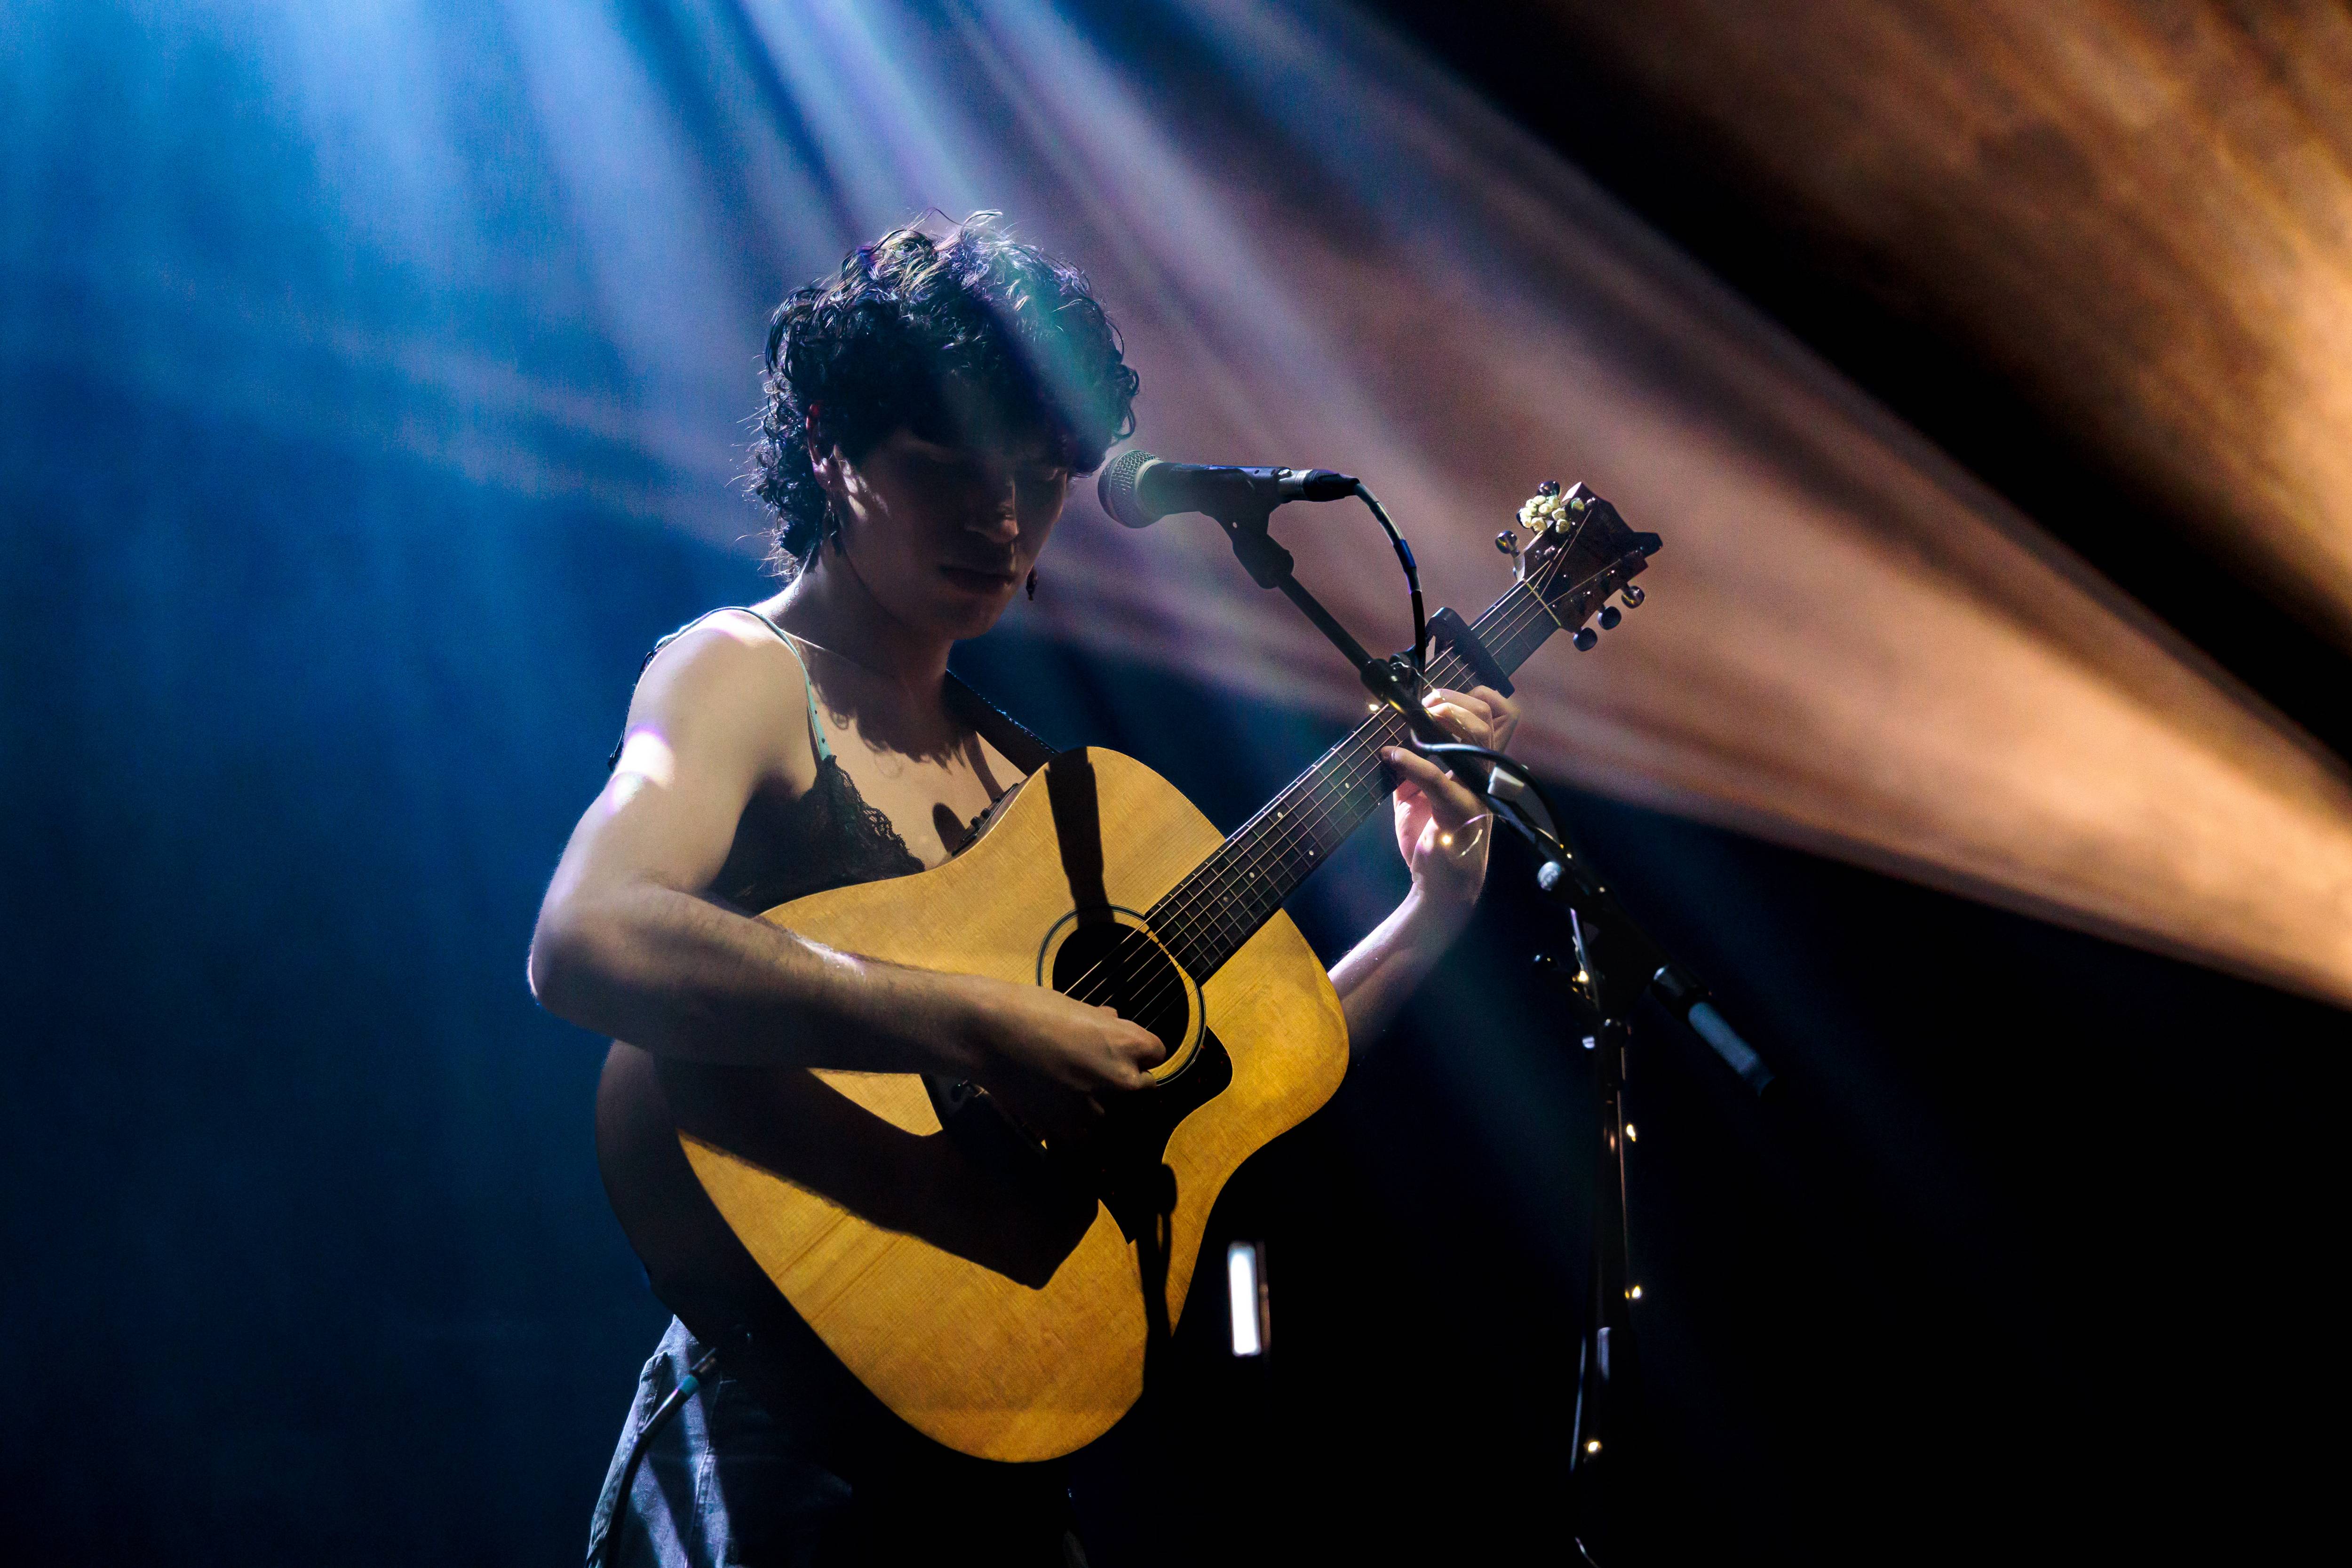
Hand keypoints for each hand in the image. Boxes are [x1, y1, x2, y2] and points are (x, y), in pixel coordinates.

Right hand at [956, 975, 1164, 1140]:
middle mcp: (1123, 1081)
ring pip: (1117, 1117)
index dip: (1137, 1052)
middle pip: (1145, 1090)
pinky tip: (1059, 1110)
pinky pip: (1088, 1137)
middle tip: (1097, 1075)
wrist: (986, 1035)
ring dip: (1102, 1108)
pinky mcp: (1069, 1133)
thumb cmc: (1030, 1010)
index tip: (1119, 1051)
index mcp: (1131, 1044)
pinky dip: (1078, 1128)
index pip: (1157, 1054)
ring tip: (1073, 1093)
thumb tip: (1113, 1021)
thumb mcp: (1078, 1008)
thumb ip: (1104, 1024)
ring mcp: (1098, 1111)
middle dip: (1126, 1082)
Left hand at [1385, 683, 1518, 911]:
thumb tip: (1390, 733)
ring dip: (1443, 719)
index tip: (1438, 700)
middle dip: (1453, 701)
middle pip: (1488, 717)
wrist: (1438, 884)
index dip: (1474, 697)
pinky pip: (1437, 778)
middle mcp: (1484, 773)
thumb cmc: (1431, 835)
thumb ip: (1411, 761)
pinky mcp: (1459, 810)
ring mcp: (1477, 789)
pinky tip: (1390, 756)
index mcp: (1478, 765)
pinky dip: (1411, 762)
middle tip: (1424, 708)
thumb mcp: (1416, 791)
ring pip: (1479, 736)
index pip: (1498, 716)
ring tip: (1413, 725)